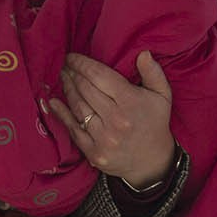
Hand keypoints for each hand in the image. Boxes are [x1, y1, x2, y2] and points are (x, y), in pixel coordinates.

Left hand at [46, 51, 174, 186]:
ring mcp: (103, 138)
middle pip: (85, 89)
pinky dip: (61, 114)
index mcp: (131, 102)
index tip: (72, 56)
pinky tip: (53, 101)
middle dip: (73, 73)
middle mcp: (116, 119)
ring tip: (63, 77)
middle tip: (65, 64)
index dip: (82, 64)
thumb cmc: (155, 122)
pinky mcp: (93, 152)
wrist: (152, 163)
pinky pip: (73, 129)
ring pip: (78, 106)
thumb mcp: (162, 96)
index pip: (99, 76)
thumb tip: (143, 53)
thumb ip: (153, 73)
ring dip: (67, 89)